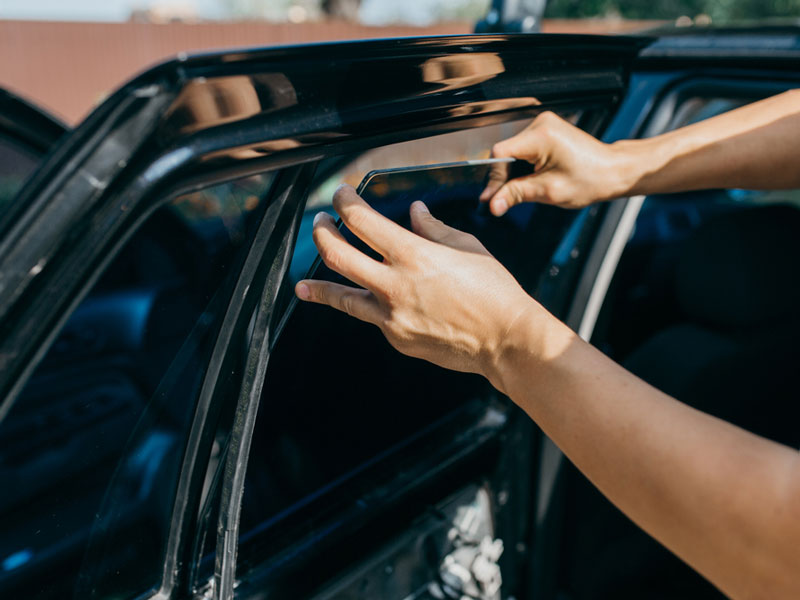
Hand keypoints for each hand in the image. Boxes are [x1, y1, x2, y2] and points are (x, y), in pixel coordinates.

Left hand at [294, 185, 540, 389]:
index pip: (361, 220)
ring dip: (319, 286)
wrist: (506, 340)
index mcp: (414, 254)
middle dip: (322, 233)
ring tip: (303, 284)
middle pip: (337, 254)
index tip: (341, 194)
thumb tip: (415, 212)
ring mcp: (392, 316)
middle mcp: (395, 285)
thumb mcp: (466, 248)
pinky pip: (371, 318)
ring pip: (341, 296)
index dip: (344, 201)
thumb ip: (432, 229)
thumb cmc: (494, 292)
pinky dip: (365, 307)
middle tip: (319, 223)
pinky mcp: (396, 338)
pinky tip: (363, 305)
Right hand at [480, 111, 630, 214]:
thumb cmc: (590, 180)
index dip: (494, 177)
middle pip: (505, 152)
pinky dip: (520, 166)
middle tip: (500, 201)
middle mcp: (541, 124)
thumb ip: (517, 194)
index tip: (490, 199)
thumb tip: (493, 205)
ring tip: (518, 192)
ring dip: (511, 173)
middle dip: (502, 178)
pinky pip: (522, 149)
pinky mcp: (546, 131)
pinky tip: (527, 180)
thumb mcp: (549, 191)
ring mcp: (543, 125)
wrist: (613, 171)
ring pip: (512, 152)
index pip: (501, 152)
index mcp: (542, 136)